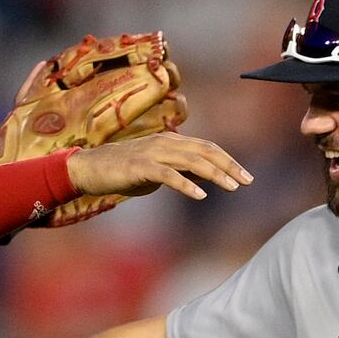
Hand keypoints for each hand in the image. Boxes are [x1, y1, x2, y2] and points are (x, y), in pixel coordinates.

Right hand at [65, 132, 252, 203]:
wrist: (91, 168)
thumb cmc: (124, 171)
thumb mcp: (158, 171)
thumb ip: (181, 171)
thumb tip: (206, 178)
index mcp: (171, 142)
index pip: (207, 148)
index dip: (228, 161)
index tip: (245, 176)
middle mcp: (166, 143)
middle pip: (205, 152)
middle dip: (229, 166)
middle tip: (247, 181)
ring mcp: (153, 153)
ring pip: (192, 161)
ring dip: (214, 174)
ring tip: (232, 187)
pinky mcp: (141, 167)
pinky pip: (169, 175)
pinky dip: (187, 185)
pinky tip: (201, 195)